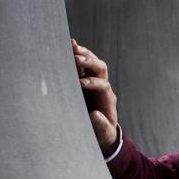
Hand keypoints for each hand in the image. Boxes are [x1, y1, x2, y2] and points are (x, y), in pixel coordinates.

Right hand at [71, 39, 118, 156]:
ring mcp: (95, 81)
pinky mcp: (86, 79)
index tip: (81, 84)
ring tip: (72, 46)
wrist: (102, 132)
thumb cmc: (102, 134)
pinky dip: (78, 54)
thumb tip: (94, 115)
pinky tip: (70, 44)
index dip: (93, 83)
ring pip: (93, 62)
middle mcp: (103, 87)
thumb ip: (101, 126)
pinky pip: (84, 64)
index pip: (103, 86)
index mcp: (108, 99)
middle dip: (90, 62)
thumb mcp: (103, 134)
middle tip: (77, 59)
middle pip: (101, 69)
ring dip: (84, 54)